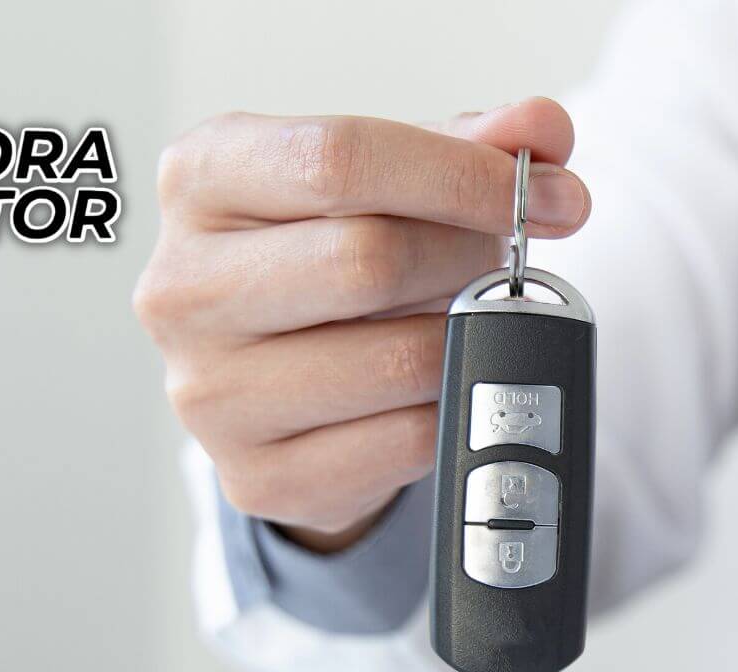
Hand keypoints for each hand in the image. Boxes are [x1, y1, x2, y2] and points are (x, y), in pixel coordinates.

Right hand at [134, 100, 590, 551]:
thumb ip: (466, 143)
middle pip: (368, 259)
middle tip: (508, 264)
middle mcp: (183, 285)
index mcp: (202, 179)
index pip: (341, 159)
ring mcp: (210, 392)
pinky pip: (408, 441)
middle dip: (470, 258)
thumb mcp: (386, 183)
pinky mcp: (257, 477)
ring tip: (466, 322)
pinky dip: (451, 410)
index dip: (463, 176)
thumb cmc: (330, 262)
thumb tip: (543, 128)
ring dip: (466, 340)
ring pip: (397, 360)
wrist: (277, 387)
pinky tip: (440, 386)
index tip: (553, 195)